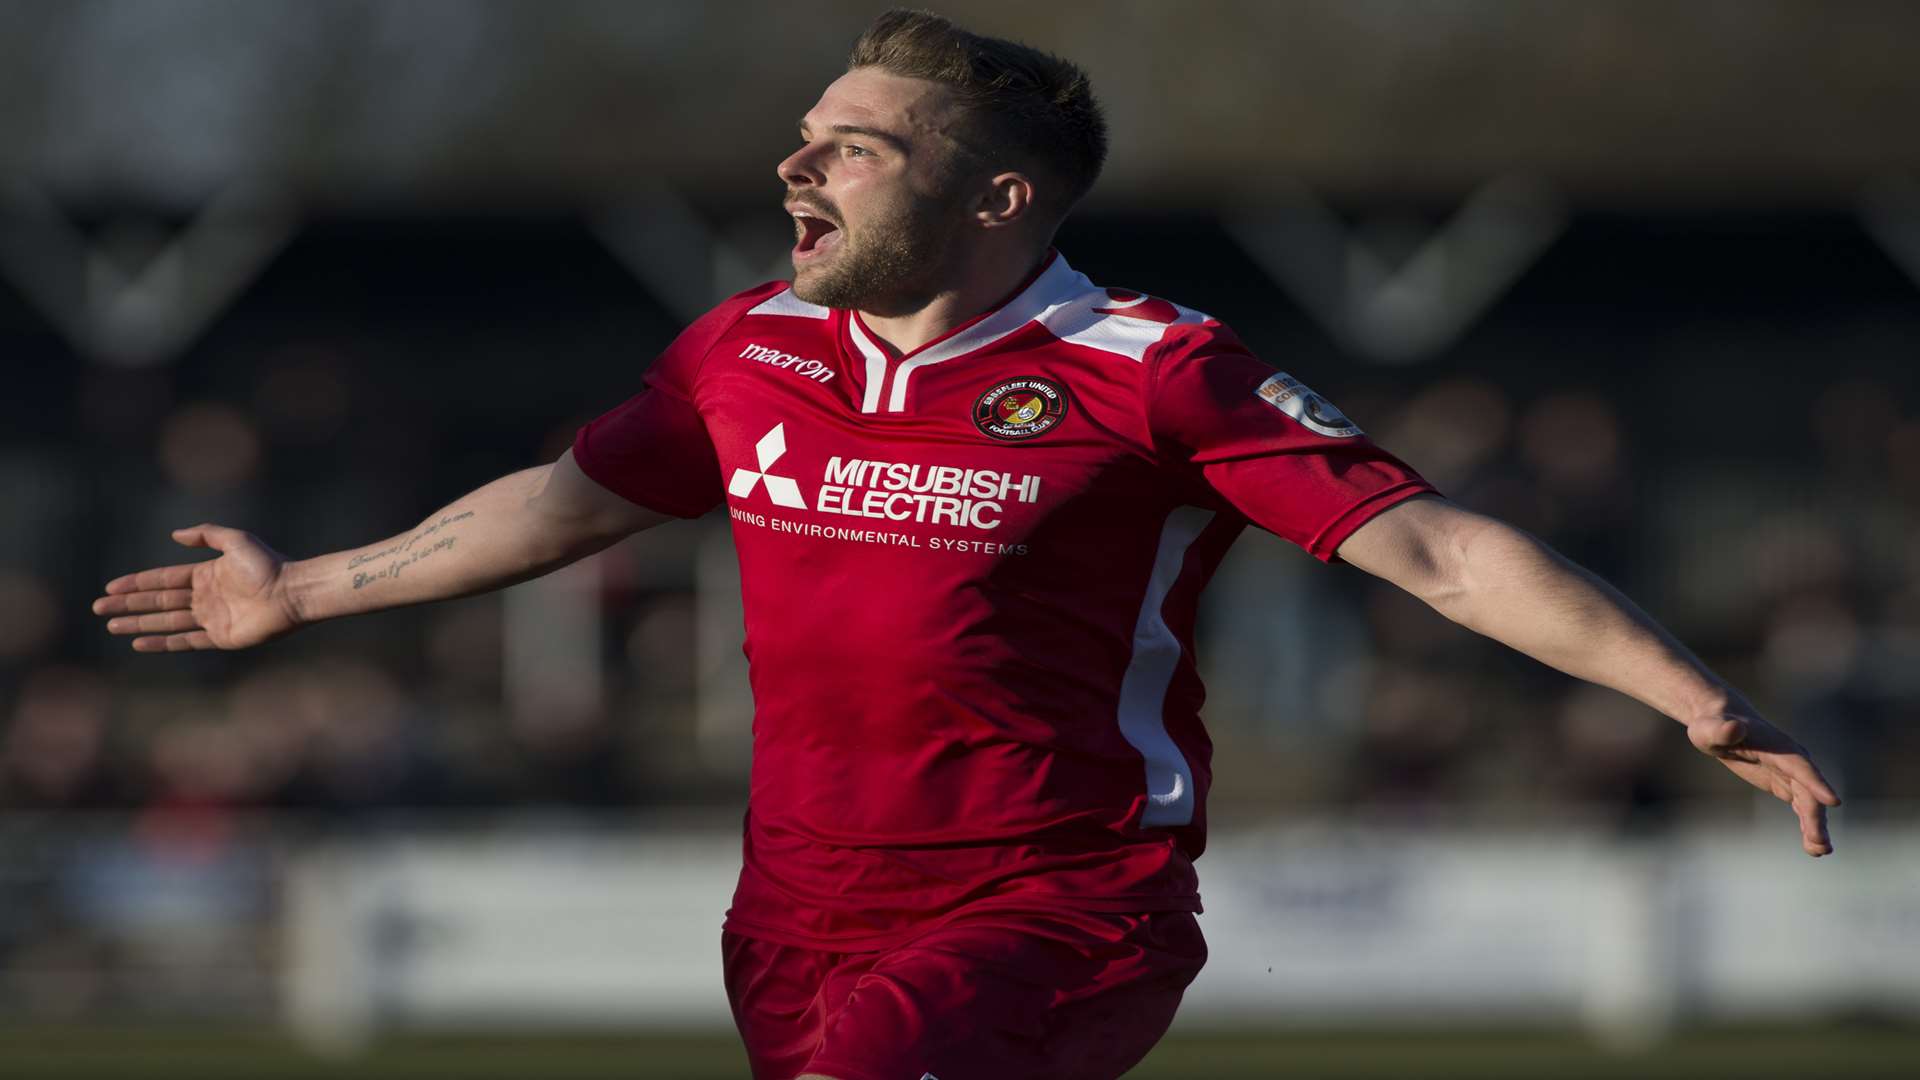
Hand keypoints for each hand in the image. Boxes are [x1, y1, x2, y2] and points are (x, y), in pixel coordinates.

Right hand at [92, 524, 301, 650]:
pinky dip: (162, 643)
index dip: (136, 583)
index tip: (111, 587)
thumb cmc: (269, 565)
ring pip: (166, 622)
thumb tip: (175, 534)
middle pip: (158, 602)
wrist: (293, 592)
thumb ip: (206, 535)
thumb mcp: (236, 540)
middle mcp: (206, 597)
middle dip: (128, 604)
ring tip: (111, 626)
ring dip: (138, 624)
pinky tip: (139, 643)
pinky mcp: (220, 637)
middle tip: (99, 608)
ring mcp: (212, 618)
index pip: (163, 579)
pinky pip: (184, 642)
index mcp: (207, 574)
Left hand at [1688, 711, 1841, 856]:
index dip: (1816, 784)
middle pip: (1808, 792)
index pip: (1801, 767)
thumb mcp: (1709, 729)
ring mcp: (1791, 774)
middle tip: (1820, 844)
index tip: (1834, 802)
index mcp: (1778, 748)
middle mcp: (1792, 761)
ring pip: (1810, 803)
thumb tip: (1733, 728)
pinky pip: (1803, 807)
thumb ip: (1722, 730)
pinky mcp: (1786, 785)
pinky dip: (1808, 825)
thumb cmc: (1713, 726)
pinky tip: (1814, 847)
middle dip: (1815, 817)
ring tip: (1820, 851)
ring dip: (1816, 827)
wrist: (1721, 724)